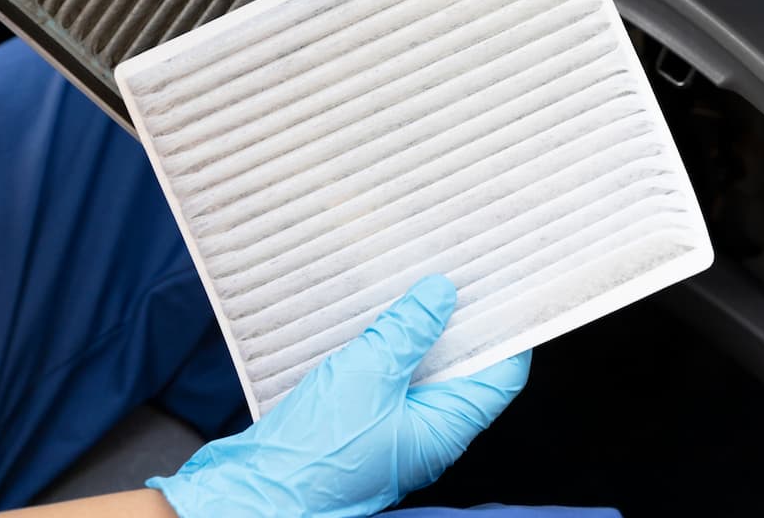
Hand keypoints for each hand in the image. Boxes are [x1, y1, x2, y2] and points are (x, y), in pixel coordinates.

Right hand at [150, 276, 529, 517]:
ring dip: (417, 331)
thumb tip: (441, 294)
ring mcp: (391, 431)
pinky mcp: (359, 425)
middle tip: (452, 273)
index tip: (504, 288)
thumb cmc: (316, 450)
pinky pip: (385, 380)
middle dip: (458, 322)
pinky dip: (384, 348)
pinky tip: (369, 318)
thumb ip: (408, 331)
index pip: (500, 376)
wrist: (255, 491)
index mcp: (443, 429)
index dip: (508, 331)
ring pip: (420, 372)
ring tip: (410, 284)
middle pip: (462, 370)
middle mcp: (425, 434)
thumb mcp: (368, 374)